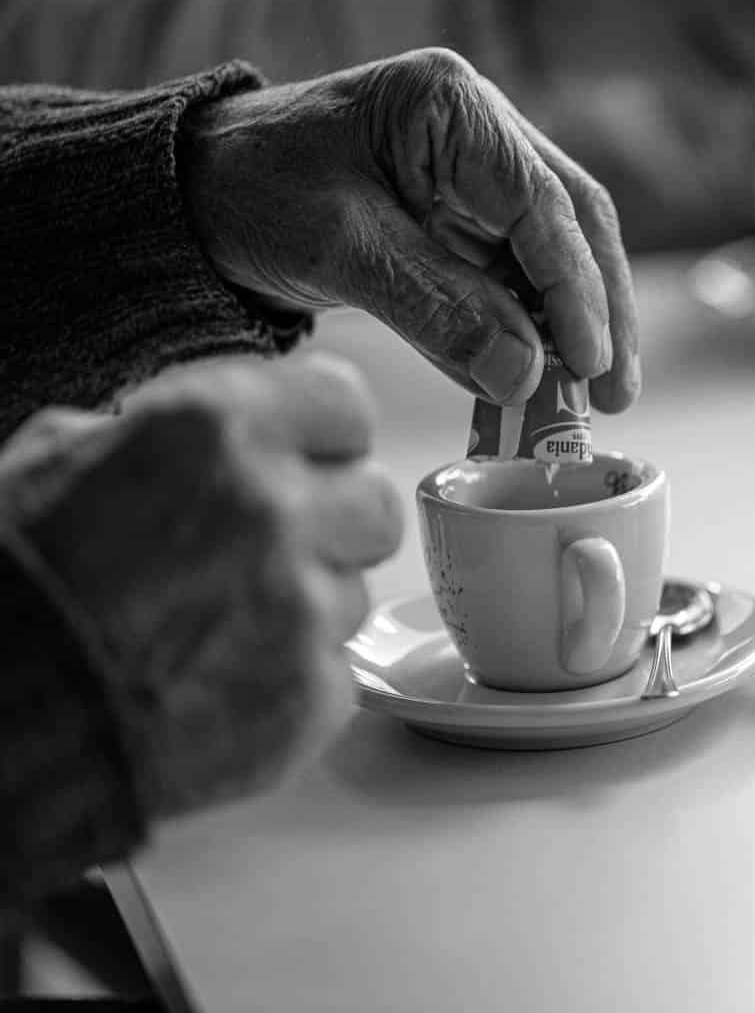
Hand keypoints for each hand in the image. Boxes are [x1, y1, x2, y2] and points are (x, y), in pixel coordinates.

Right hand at [0, 353, 401, 818]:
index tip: (300, 454)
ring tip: (214, 627)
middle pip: (374, 502)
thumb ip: (165, 433)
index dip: (319, 434)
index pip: (344, 404)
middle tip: (263, 549)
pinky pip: (334, 672)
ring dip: (305, 606)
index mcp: (217, 429)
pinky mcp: (309, 696)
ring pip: (354, 592)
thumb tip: (219, 432)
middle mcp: (275, 508)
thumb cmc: (9, 589)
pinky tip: (214, 683)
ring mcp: (301, 608)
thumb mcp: (54, 462)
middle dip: (331, 523)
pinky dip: (288, 679)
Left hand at [179, 48, 638, 411]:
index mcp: (452, 107)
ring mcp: (478, 178)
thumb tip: (526, 374)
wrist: (191, 194)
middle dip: (602, 310)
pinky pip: (518, 280)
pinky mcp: (465, 223)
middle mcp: (481, 134)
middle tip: (616, 391)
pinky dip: (537, 331)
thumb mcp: (338, 249)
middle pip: (575, 223)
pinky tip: (547, 380)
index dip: (576, 288)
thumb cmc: (251, 192)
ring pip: (560, 254)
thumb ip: (435, 308)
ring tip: (598, 397)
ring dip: (581, 326)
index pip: (542, 203)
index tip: (588, 361)